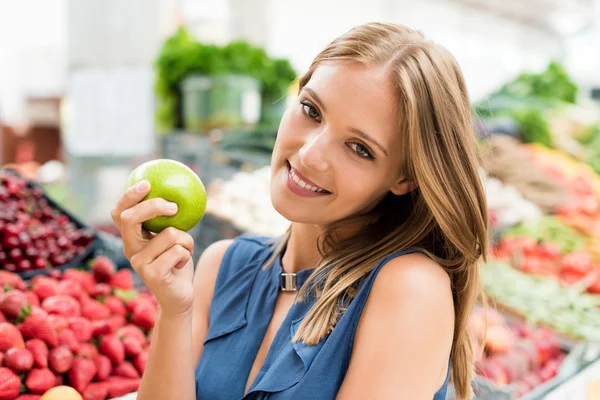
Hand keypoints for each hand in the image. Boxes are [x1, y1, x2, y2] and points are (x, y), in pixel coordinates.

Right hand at [111, 180, 194, 315]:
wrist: (179, 297)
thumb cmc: (177, 262)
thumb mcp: (172, 238)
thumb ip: (168, 220)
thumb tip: (178, 191)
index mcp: (131, 238)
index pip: (121, 213)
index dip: (129, 196)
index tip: (146, 183)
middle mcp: (130, 250)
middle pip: (131, 218)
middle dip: (153, 206)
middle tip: (174, 207)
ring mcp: (139, 263)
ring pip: (169, 234)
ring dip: (186, 240)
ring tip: (184, 251)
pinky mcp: (153, 274)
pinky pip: (179, 250)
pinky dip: (188, 253)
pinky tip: (182, 265)